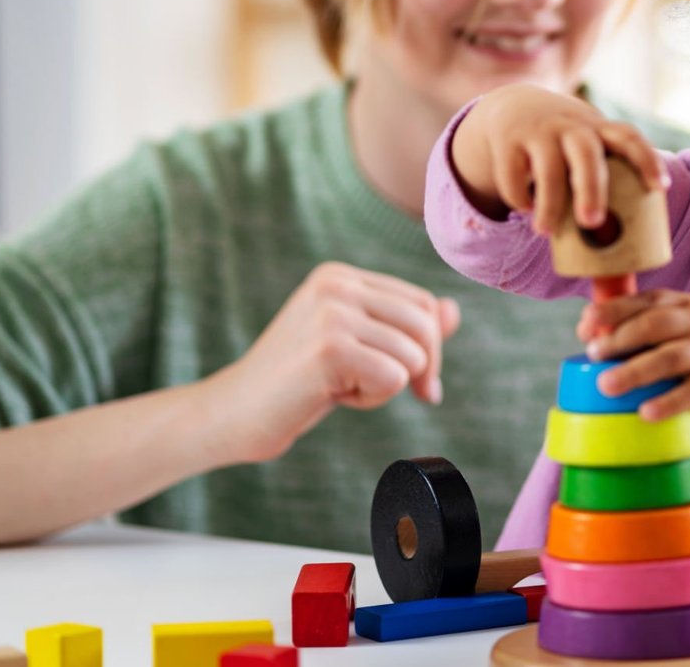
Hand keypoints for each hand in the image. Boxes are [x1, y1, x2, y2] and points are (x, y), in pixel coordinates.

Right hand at [207, 262, 460, 463]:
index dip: (427, 348)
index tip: (412, 381)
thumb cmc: (296, 383)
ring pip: (414, 355)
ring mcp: (332, 313)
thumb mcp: (356, 347)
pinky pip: (394, 379)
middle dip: (418, 368)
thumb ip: (403, 327)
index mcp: (340, 276)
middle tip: (376, 390)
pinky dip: (372, 399)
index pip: (423, 303)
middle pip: (426, 326)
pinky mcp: (330, 348)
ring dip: (387, 385)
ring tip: (341, 386)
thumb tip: (454, 310)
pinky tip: (333, 395)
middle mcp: (337, 284)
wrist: (234, 413)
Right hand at [450, 84, 667, 236]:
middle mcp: (571, 127)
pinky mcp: (508, 140)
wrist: (514, 106)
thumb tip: (617, 246)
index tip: (659, 188)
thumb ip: (600, 176)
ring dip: (549, 204)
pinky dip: (519, 196)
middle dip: (591, 190)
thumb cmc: (563, 142)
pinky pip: (513, 173)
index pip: (628, 137)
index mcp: (597, 129)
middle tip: (592, 223)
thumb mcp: (585, 143)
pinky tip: (525, 208)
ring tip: (545, 232)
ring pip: (548, 169)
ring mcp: (539, 131)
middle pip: (586, 155)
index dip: (646, 161)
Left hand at [578, 289, 689, 421]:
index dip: (611, 312)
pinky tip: (645, 412)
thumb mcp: (669, 332)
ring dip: (635, 371)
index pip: (643, 300)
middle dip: (619, 339)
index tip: (584, 328)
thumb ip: (634, 329)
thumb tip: (587, 334)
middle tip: (593, 356)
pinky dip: (669, 402)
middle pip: (655, 324)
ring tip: (606, 385)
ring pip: (671, 357)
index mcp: (679, 303)